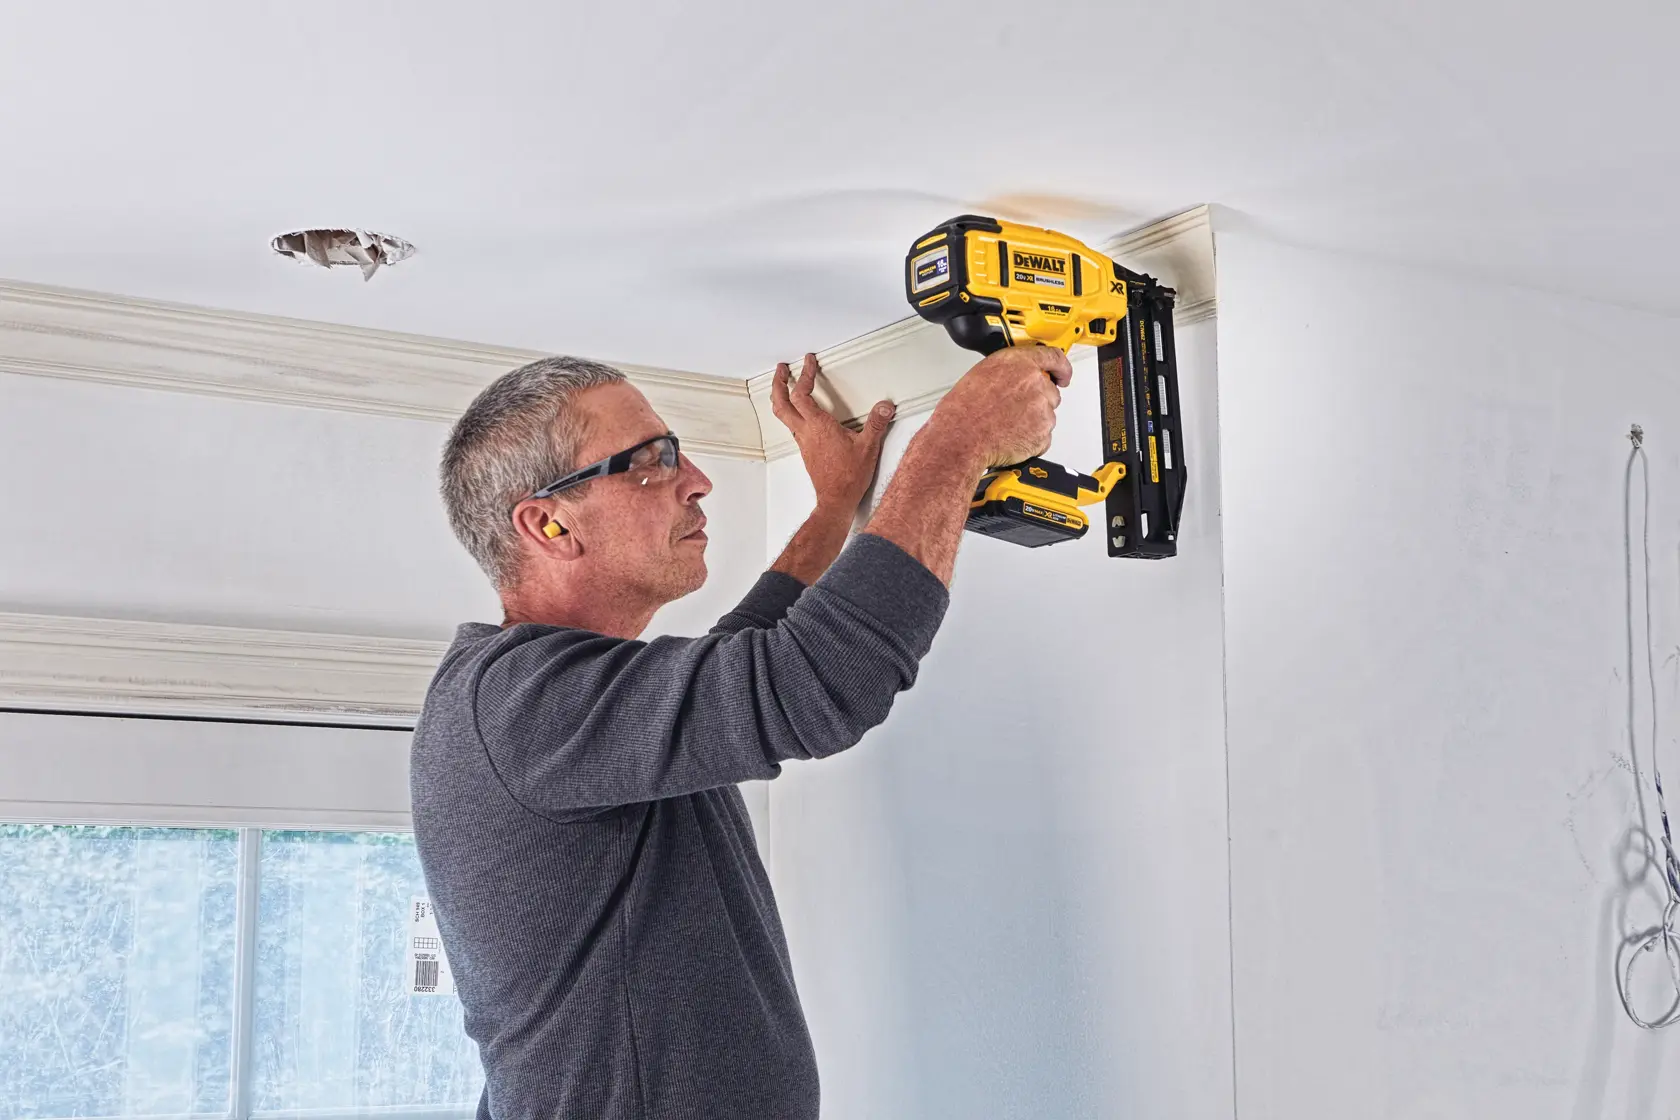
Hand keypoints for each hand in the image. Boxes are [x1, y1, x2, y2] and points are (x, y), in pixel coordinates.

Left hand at [771, 353, 896, 513]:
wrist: (836, 500)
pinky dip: (791, 412)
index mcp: (818, 426)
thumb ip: (876, 424)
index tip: (808, 361)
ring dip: (781, 397)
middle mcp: (806, 433)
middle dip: (779, 383)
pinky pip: (792, 426)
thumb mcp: (868, 447)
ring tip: (785, 385)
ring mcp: (803, 442)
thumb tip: (884, 407)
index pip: (802, 393)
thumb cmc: (848, 478)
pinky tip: (801, 413)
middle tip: (782, 369)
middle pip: (781, 403)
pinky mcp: (806, 451)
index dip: (804, 374)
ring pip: (783, 415)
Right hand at [926, 345, 1071, 468]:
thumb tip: (1016, 377)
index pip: (1054, 358)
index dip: (1062, 368)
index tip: (1063, 374)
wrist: (960, 438)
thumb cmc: (963, 410)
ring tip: (1006, 425)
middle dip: (1037, 401)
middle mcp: (1035, 383)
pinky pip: (1043, 437)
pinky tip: (1010, 437)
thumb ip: (1009, 371)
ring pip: (1046, 415)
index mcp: (1019, 363)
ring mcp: (1042, 410)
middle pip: (1050, 392)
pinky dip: (1030, 440)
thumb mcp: (983, 374)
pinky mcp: (1042, 434)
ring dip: (1032, 421)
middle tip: (1014, 410)